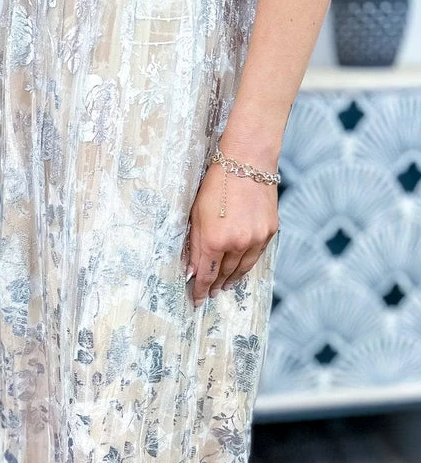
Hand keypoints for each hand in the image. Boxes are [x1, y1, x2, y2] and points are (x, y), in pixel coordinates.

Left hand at [184, 162, 278, 305]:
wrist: (248, 162)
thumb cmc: (216, 184)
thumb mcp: (196, 214)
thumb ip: (195, 245)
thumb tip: (194, 270)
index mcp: (214, 240)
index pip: (206, 275)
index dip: (200, 290)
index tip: (197, 300)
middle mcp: (237, 244)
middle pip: (224, 274)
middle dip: (215, 285)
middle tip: (210, 294)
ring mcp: (256, 239)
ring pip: (243, 268)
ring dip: (232, 279)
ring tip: (225, 286)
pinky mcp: (270, 232)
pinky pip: (256, 255)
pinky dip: (247, 264)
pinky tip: (241, 268)